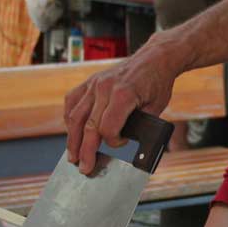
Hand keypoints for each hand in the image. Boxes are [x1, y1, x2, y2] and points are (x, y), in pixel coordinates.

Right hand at [64, 38, 181, 173]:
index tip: (120, 144)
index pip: (108, 127)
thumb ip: (140, 125)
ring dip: (72, 138)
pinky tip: (71, 131)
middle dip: (84, 150)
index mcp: (123, 94)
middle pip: (88, 125)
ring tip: (72, 155)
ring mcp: (95, 83)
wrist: (154, 59)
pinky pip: (73, 101)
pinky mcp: (90, 81)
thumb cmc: (157, 83)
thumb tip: (126, 143)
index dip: (113, 141)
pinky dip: (70, 118)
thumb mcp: (156, 107)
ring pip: (75, 115)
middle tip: (83, 168)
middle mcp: (105, 88)